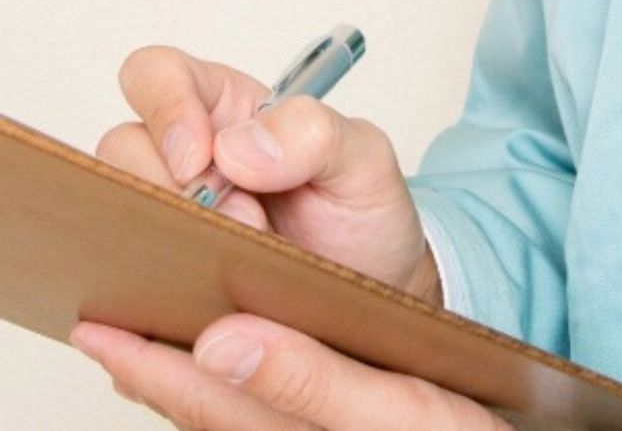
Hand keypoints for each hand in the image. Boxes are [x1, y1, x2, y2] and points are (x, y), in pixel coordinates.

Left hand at [69, 314, 512, 429]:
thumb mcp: (393, 406)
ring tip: (139, 337)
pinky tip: (216, 356)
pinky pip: (250, 411)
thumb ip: (307, 380)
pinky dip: (219, 382)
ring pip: (220, 411)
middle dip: (149, 370)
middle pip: (202, 409)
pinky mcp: (314, 427)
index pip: (208, 404)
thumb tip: (220, 343)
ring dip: (176, 375)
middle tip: (100, 328)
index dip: (150, 368)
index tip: (104, 329)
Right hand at [96, 45, 440, 300]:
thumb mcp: (365, 161)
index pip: (159, 75)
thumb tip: (236, 146)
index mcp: (230, 108)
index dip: (165, 109)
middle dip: (176, 189)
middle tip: (244, 220)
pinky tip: (208, 290)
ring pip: (120, 210)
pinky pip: (128, 271)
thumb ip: (316, 133)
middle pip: (123, 147)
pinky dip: (157, 281)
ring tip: (240, 255)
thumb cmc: (364, 214)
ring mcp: (172, 214)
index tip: (200, 161)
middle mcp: (190, 156)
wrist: (376, 288)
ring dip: (172, 237)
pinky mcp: (166, 269)